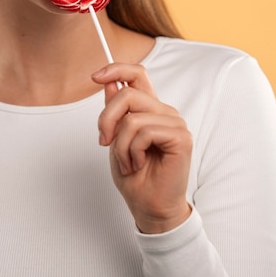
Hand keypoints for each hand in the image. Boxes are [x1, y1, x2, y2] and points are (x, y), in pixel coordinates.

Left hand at [92, 63, 191, 233]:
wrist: (149, 207)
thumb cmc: (135, 177)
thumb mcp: (116, 139)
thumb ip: (115, 111)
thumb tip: (109, 82)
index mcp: (149, 109)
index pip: (137, 74)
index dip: (116, 69)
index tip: (95, 76)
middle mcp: (164, 111)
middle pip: (128, 93)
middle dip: (106, 118)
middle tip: (103, 141)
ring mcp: (174, 123)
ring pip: (132, 117)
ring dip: (120, 145)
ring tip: (127, 161)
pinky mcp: (180, 137)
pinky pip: (144, 132)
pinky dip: (132, 151)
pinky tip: (138, 163)